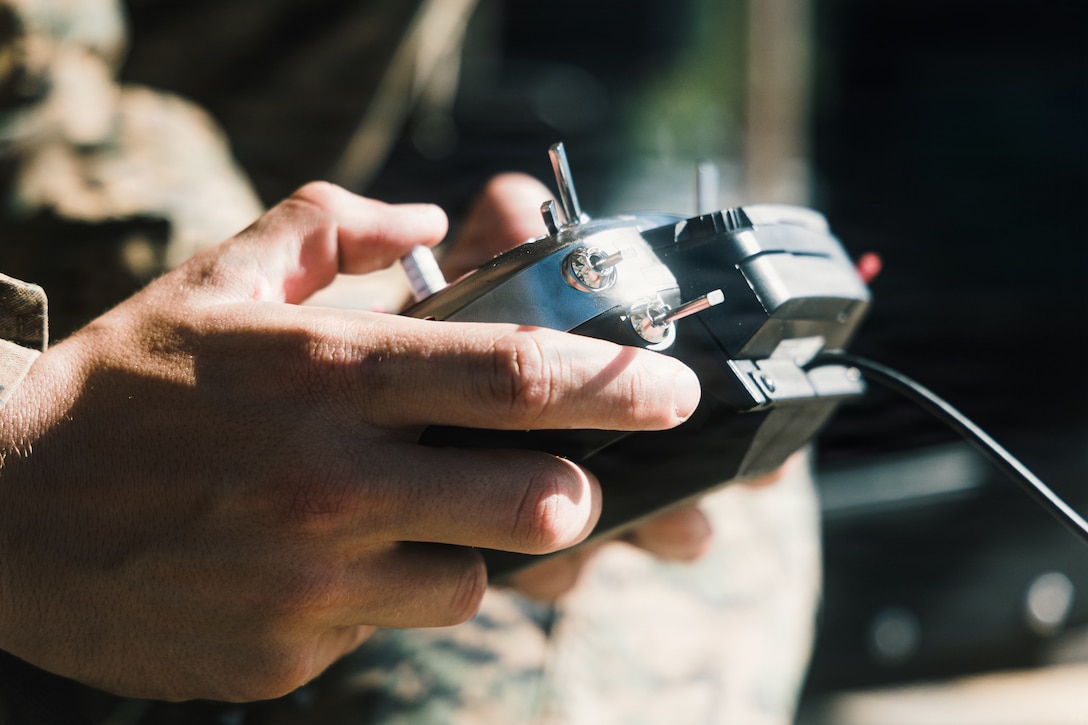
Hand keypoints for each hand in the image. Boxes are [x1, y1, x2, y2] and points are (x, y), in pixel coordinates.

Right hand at [0, 182, 699, 700]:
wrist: (5, 508)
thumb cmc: (132, 382)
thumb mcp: (223, 278)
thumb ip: (334, 228)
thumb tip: (428, 219)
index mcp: (328, 373)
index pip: (512, 375)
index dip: (616, 382)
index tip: (674, 390)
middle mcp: (330, 480)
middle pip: (535, 502)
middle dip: (583, 495)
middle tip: (571, 478)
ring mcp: (310, 581)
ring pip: (471, 583)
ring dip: (469, 550)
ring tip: (402, 515)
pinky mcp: (285, 653)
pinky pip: (385, 626)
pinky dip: (382, 593)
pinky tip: (318, 562)